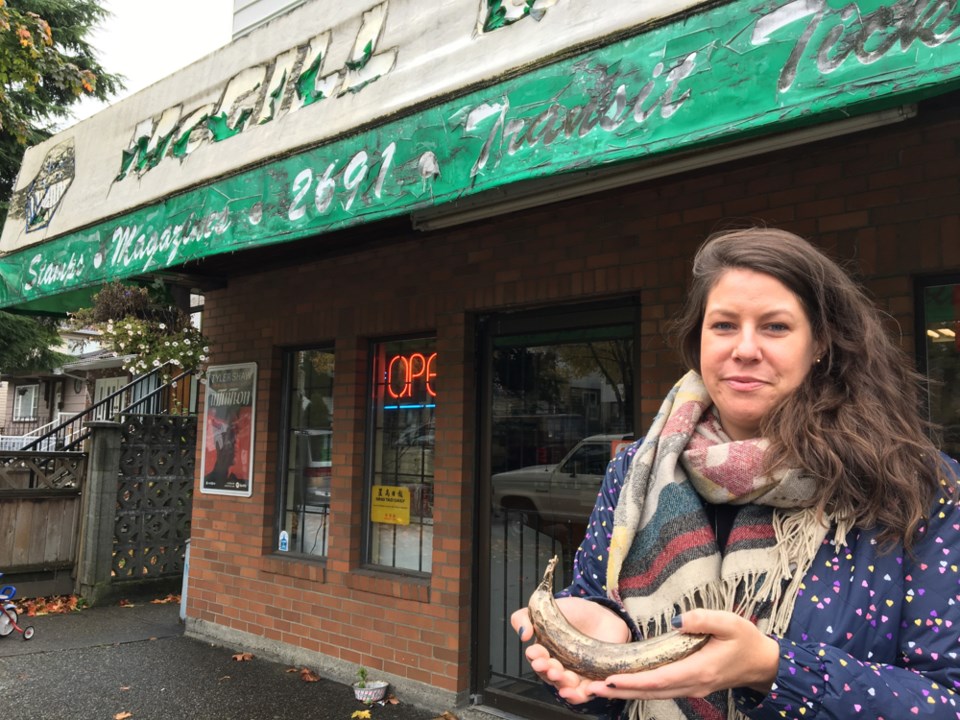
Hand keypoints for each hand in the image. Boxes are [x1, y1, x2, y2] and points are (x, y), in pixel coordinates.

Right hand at [510, 597, 630, 704]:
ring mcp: (574, 675)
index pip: (536, 658)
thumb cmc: (572, 612)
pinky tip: (576, 690)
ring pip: (565, 687)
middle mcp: (557, 666)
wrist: (602, 615)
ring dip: (561, 685)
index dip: (535, 656)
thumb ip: (525, 617)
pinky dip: (578, 696)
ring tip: (561, 677)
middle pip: (549, 675)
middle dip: (547, 671)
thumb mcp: (545, 608)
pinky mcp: (592, 681)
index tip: (534, 652)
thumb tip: (523, 635)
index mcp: (544, 651)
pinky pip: (584, 694)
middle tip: (549, 666)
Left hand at [583, 609, 778, 700]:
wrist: (762, 663)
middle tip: (591, 688)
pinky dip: (639, 690)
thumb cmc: (746, 640)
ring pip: (653, 694)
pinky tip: (624, 685)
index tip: (611, 678)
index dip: (634, 680)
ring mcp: (691, 688)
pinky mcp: (689, 686)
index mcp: (700, 669)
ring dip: (627, 692)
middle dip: (621, 691)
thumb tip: (679, 619)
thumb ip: (705, 619)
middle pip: (651, 691)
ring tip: (600, 688)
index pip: (660, 678)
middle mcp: (692, 684)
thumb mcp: (730, 622)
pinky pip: (660, 691)